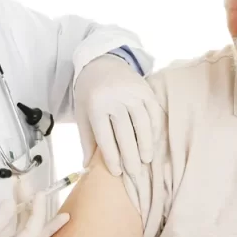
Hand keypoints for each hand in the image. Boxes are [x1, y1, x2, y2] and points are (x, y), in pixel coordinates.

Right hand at [0, 189, 69, 236]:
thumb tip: (11, 203)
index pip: (33, 232)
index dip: (37, 211)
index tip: (39, 193)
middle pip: (36, 233)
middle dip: (37, 210)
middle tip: (40, 191)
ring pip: (31, 234)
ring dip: (31, 214)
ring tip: (40, 198)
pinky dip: (25, 222)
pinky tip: (32, 212)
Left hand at [75, 55, 163, 176]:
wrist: (101, 62)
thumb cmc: (89, 93)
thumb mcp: (82, 114)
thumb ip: (86, 140)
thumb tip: (87, 167)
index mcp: (95, 106)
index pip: (106, 138)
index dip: (112, 157)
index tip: (117, 173)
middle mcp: (115, 98)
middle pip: (125, 133)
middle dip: (131, 156)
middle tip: (135, 174)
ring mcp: (132, 93)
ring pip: (143, 123)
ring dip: (146, 144)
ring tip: (146, 160)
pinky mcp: (146, 89)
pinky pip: (153, 112)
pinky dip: (154, 129)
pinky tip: (152, 142)